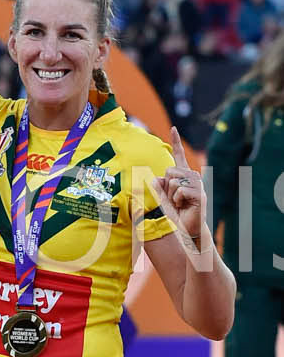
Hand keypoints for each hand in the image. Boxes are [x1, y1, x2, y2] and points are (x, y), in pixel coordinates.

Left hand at [151, 128, 206, 245]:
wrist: (186, 228)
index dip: (176, 142)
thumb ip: (158, 186)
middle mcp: (192, 176)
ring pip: (173, 181)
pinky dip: (177, 200)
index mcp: (183, 175)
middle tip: (175, 199)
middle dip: (166, 187)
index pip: (179, 156)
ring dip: (171, 195)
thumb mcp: (163, 197)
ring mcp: (197, 184)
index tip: (173, 128)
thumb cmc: (175, 213)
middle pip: (169, 171)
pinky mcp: (200, 194)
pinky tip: (184, 206)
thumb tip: (156, 178)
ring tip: (180, 203)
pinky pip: (180, 191)